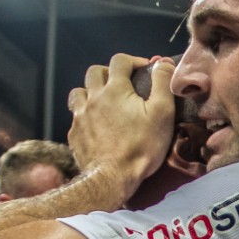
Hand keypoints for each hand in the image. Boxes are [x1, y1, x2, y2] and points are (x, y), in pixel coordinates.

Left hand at [67, 53, 175, 197]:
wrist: (112, 178)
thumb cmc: (141, 147)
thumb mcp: (162, 113)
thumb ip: (163, 83)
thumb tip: (163, 63)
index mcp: (115, 90)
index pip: (120, 61)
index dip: (133, 61)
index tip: (144, 70)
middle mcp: (93, 98)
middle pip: (95, 72)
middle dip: (109, 72)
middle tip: (123, 83)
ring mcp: (80, 116)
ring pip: (79, 92)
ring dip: (91, 91)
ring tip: (104, 101)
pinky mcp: (74, 135)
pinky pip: (76, 117)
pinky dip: (86, 115)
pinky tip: (97, 125)